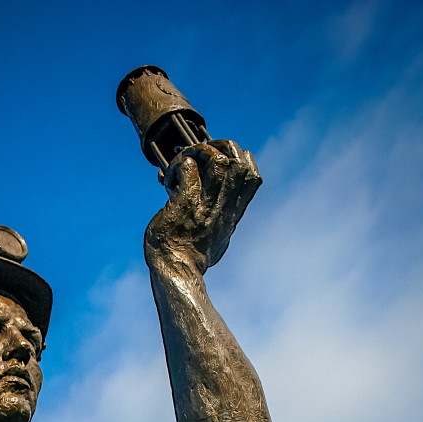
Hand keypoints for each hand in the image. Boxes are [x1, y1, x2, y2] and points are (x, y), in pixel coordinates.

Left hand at [144, 139, 260, 273]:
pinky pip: (189, 170)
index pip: (252, 176)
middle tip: (204, 150)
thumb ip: (224, 222)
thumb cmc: (190, 260)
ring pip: (219, 162)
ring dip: (201, 151)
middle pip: (240, 164)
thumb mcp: (218, 240)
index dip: (241, 158)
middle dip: (224, 146)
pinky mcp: (185, 205)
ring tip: (186, 159)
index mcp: (232, 213)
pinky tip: (170, 177)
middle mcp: (223, 207)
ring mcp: (205, 205)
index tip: (223, 157)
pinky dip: (180, 164)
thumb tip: (226, 215)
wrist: (176, 273)